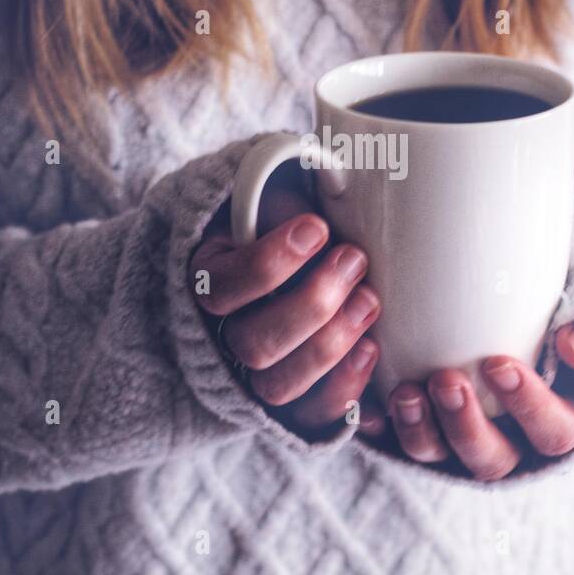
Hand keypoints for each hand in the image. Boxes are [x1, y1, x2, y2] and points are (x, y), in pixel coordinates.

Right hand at [189, 165, 384, 438]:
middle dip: (313, 304)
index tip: (317, 226)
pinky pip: (308, 414)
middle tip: (355, 259)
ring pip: (278, 385)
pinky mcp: (287, 401)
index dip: (271, 262)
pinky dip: (343, 388)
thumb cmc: (273, 221)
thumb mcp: (262, 194)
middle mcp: (217, 335)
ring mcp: (250, 375)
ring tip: (370, 299)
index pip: (222, 287)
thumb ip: (277, 182)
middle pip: (254, 345)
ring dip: (331, 345)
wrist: (272, 266)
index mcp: (201, 280)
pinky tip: (372, 347)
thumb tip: (337, 160)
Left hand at [360, 322, 573, 480]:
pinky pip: (392, 442)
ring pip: (438, 457)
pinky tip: (364, 406)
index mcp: (559, 421)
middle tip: (446, 380)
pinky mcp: (421, 430)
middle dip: (465, 426)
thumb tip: (571, 347)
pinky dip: (377, 426)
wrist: (505, 308)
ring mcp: (459, 442)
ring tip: (405, 392)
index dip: (528, 406)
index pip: (553, 433)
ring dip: (419, 430)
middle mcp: (509, 443)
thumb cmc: (555, 308)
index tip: (499, 365)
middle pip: (490, 460)